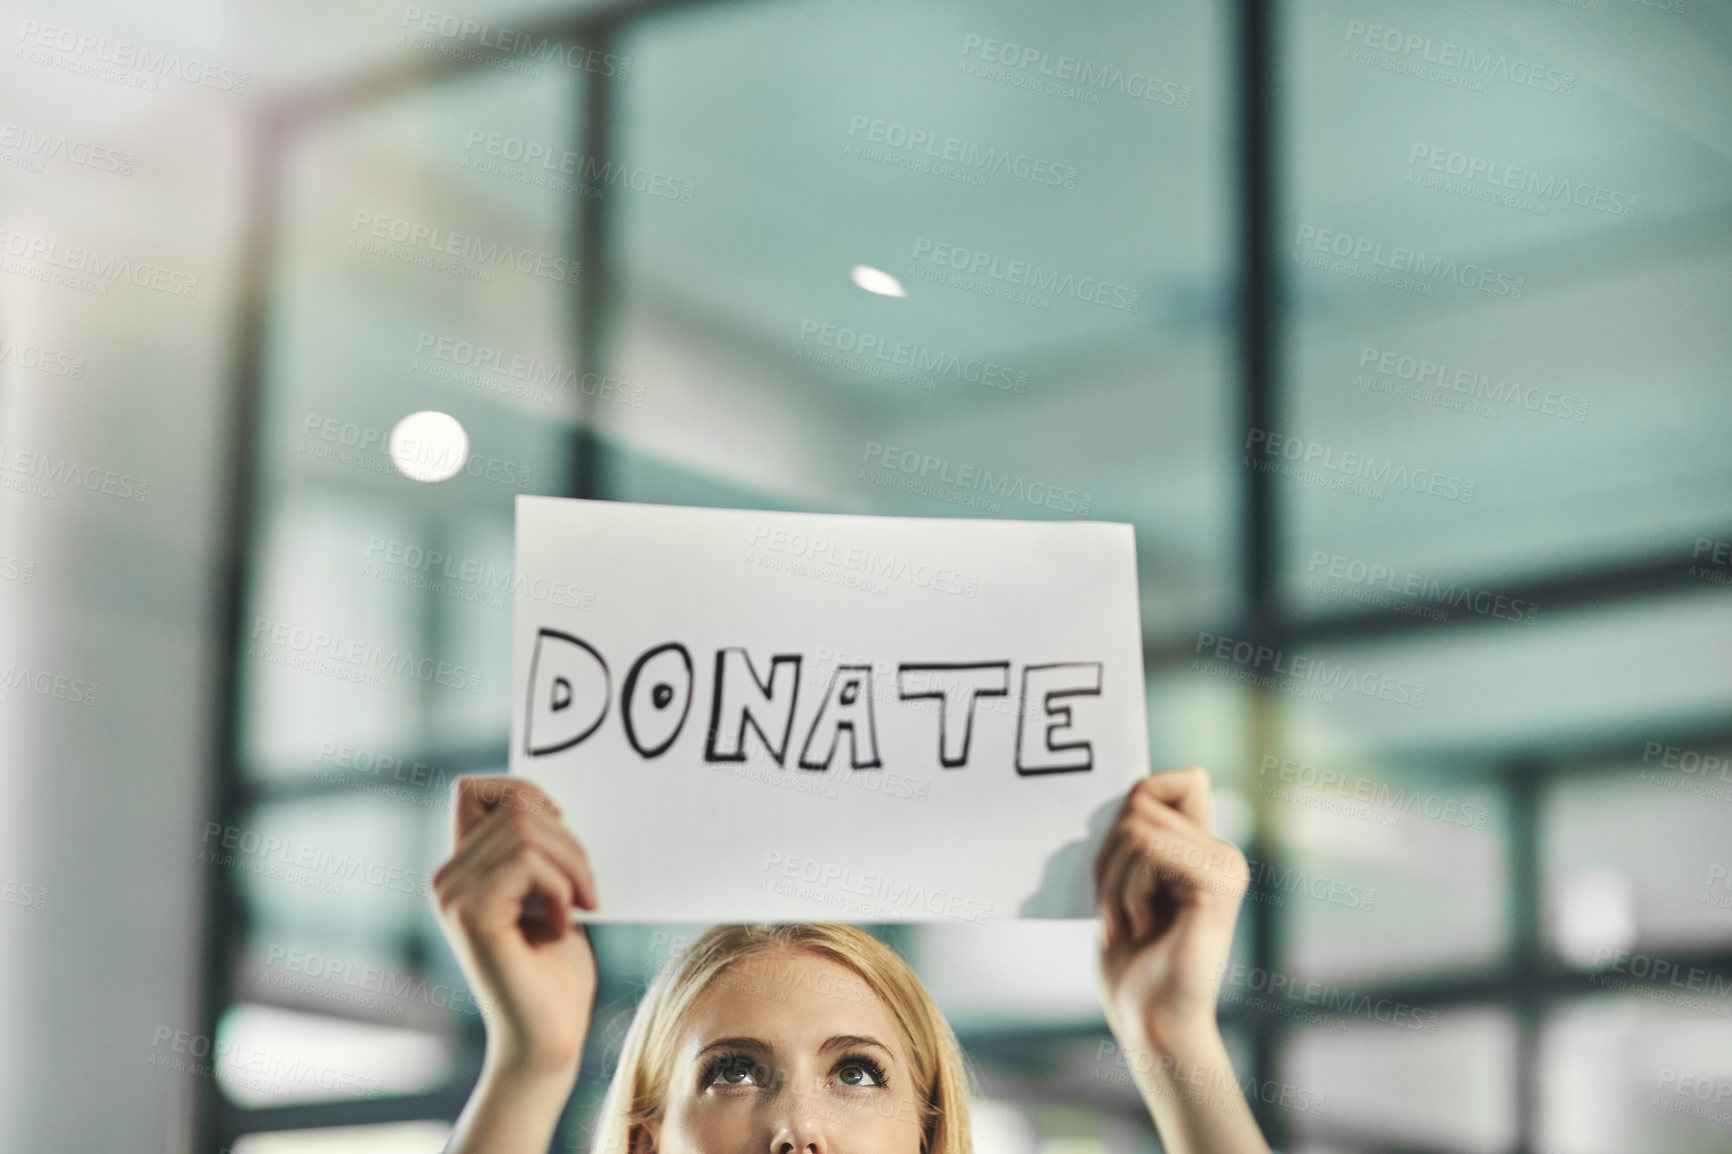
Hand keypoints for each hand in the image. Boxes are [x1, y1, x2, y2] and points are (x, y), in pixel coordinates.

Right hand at [431, 776, 598, 1081]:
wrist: (549, 1037)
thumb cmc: (556, 970)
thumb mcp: (549, 893)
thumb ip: (537, 852)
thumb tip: (553, 803)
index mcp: (462, 869)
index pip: (475, 788)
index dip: (523, 793)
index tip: (561, 828)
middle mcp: (447, 879)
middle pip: (515, 808)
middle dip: (569, 840)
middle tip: (588, 889)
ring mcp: (454, 896)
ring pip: (525, 831)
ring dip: (572, 865)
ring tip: (580, 905)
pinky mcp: (472, 915)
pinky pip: (527, 863)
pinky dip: (561, 887)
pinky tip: (562, 924)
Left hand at [1094, 767, 1249, 1049]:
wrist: (1149, 1020)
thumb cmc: (1131, 960)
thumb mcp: (1124, 883)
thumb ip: (1137, 838)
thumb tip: (1132, 792)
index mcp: (1204, 849)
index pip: (1169, 780)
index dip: (1135, 806)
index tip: (1119, 864)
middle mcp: (1223, 853)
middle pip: (1141, 801)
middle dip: (1107, 855)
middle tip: (1113, 908)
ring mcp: (1225, 867)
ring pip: (1137, 828)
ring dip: (1112, 880)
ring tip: (1125, 921)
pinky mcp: (1217, 886)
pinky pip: (1152, 850)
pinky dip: (1126, 889)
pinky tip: (1139, 925)